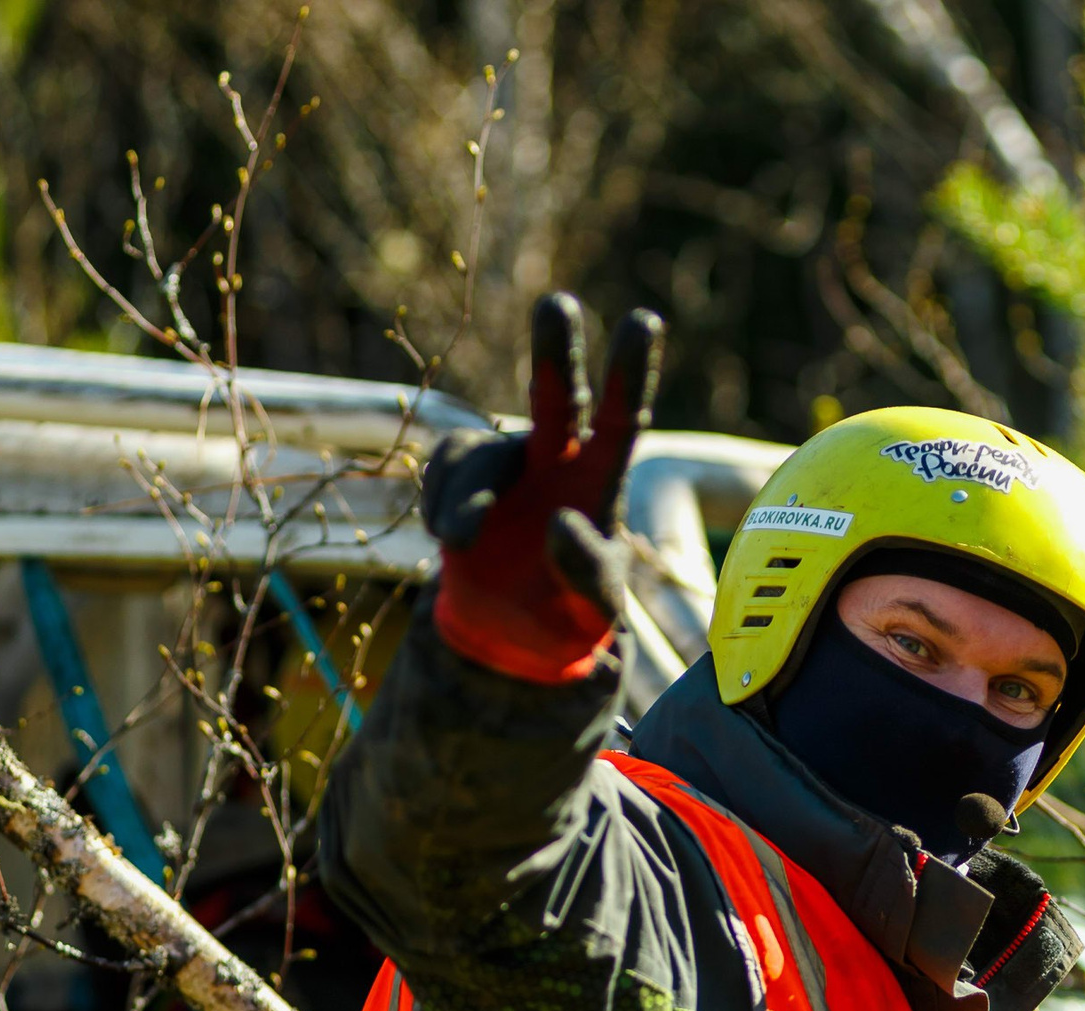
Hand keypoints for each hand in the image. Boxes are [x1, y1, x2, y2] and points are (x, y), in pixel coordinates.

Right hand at [421, 293, 663, 681]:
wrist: (512, 633)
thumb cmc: (569, 613)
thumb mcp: (593, 607)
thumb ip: (586, 570)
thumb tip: (559, 522)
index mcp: (600, 479)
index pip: (622, 419)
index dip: (631, 373)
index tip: (643, 321)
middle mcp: (556, 455)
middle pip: (558, 393)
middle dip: (556, 350)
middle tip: (558, 305)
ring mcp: (505, 459)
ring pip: (480, 455)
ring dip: (466, 496)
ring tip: (459, 541)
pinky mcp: (460, 472)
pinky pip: (442, 471)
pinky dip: (440, 505)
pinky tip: (451, 540)